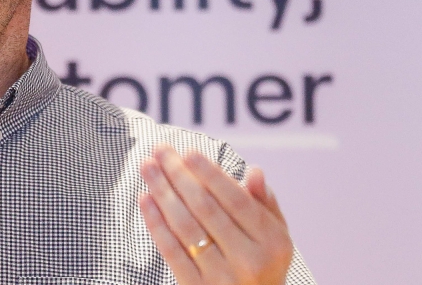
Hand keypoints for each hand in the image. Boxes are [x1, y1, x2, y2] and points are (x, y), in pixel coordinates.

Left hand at [138, 144, 292, 284]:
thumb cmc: (262, 264)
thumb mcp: (275, 237)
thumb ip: (264, 203)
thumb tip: (254, 171)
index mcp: (272, 242)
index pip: (237, 200)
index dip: (211, 174)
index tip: (188, 151)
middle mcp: (248, 260)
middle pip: (206, 208)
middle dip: (179, 174)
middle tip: (159, 150)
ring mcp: (221, 277)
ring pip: (185, 226)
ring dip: (162, 192)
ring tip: (148, 167)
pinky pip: (171, 251)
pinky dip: (156, 222)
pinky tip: (145, 199)